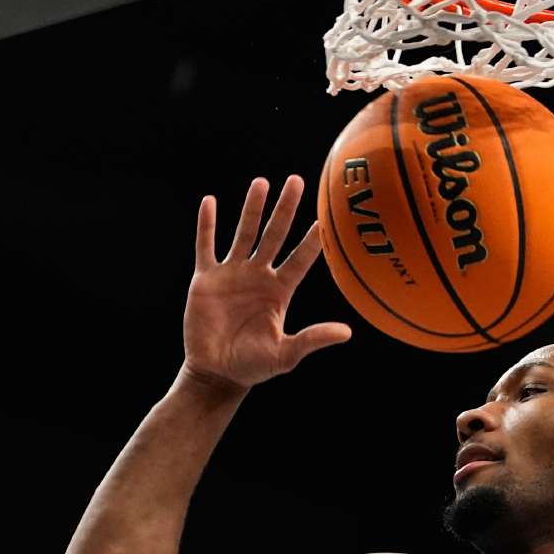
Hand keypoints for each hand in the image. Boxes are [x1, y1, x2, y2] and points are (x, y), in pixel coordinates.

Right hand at [182, 176, 350, 390]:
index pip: (301, 259)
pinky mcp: (206, 279)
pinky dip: (207, 225)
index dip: (312, 240)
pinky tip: (210, 202)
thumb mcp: (286, 354)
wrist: (217, 373)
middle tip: (297, 181)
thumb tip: (347, 332)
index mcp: (281, 290)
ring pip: (244, 233)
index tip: (325, 217)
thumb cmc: (254, 366)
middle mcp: (259, 276)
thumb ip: (312, 339)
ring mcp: (232, 274)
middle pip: (275, 234)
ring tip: (262, 182)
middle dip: (285, 208)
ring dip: (252, 208)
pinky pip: (206, 246)